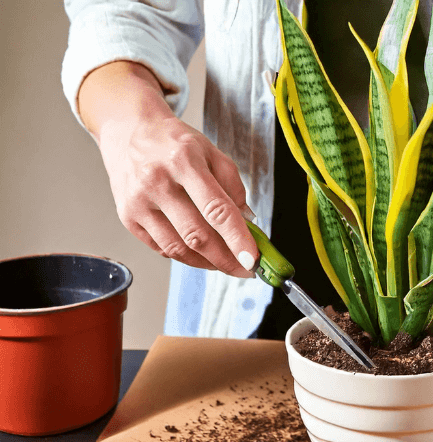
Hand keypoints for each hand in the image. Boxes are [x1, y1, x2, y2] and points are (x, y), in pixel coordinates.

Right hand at [100, 115, 257, 276]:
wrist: (128, 130)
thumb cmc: (173, 142)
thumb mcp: (210, 151)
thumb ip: (233, 185)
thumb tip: (246, 223)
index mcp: (184, 161)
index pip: (216, 209)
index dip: (237, 238)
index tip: (252, 258)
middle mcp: (157, 182)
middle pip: (196, 235)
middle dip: (226, 259)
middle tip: (244, 268)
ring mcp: (138, 202)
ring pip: (178, 248)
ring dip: (207, 263)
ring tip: (224, 263)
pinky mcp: (128, 217)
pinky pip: (162, 248)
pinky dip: (185, 256)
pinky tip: (200, 254)